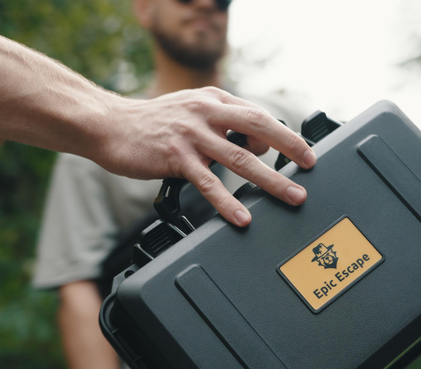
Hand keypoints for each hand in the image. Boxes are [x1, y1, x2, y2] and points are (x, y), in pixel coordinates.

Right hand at [93, 87, 316, 226]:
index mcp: (214, 100)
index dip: (284, 134)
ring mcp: (192, 135)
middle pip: (259, 128)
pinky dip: (227, 202)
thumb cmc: (152, 125)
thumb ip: (220, 125)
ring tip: (291, 197)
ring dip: (270, 180)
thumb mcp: (191, 113)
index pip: (259, 114)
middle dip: (290, 148)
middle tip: (310, 167)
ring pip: (240, 159)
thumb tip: (252, 149)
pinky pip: (209, 183)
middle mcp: (207, 112)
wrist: (111, 127)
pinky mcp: (176, 157)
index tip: (304, 152)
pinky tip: (242, 216)